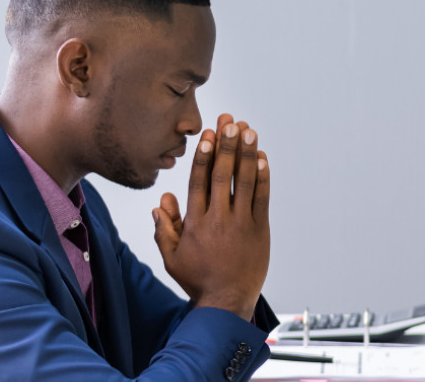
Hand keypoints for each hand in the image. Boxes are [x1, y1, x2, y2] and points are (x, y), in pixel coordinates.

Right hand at [152, 114, 269, 319]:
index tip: (207, 136)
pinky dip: (263, 178)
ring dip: (247, 155)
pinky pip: (262, 199)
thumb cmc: (197, 279)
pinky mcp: (259, 230)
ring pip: (245, 183)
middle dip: (226, 146)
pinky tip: (263, 159)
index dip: (204, 157)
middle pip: (223, 176)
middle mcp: (218, 219)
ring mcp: (241, 224)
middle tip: (230, 122)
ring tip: (248, 131)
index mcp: (195, 223)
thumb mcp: (171, 257)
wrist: (227, 301)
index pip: (199, 183)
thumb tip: (161, 202)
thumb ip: (164, 229)